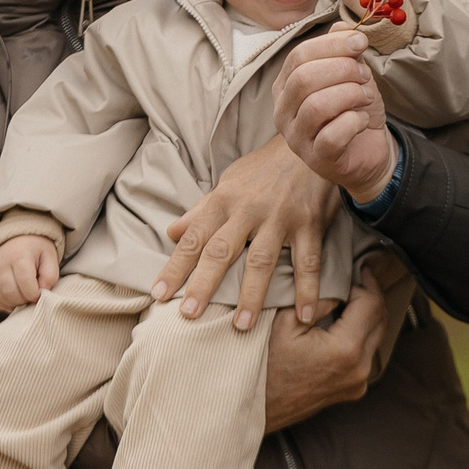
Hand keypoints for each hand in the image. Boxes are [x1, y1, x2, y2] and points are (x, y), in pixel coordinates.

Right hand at [0, 235, 59, 311]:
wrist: (17, 238)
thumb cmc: (36, 249)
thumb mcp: (49, 256)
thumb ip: (50, 274)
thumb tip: (43, 291)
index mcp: (20, 255)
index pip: (26, 283)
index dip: (35, 294)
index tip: (41, 292)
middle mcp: (2, 263)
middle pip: (10, 292)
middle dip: (24, 300)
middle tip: (32, 296)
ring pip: (0, 296)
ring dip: (14, 303)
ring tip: (24, 297)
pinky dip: (4, 303)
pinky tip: (14, 300)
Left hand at [156, 136, 340, 327]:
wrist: (310, 143)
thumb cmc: (265, 168)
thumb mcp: (229, 182)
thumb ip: (201, 210)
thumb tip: (171, 232)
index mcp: (224, 201)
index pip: (194, 239)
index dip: (175, 267)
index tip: (159, 293)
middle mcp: (248, 210)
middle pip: (221, 252)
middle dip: (203, 285)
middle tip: (188, 315)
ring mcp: (280, 218)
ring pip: (262, 261)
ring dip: (251, 295)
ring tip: (241, 325)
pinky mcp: (309, 223)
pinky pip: (308, 261)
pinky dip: (307, 290)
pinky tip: (303, 316)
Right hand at [261, 267, 386, 431]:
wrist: (253, 405)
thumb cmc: (263, 364)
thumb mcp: (285, 321)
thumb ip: (318, 299)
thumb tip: (339, 286)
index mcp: (346, 349)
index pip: (372, 304)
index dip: (367, 282)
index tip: (360, 269)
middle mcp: (359, 369)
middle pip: (380, 321)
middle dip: (370, 296)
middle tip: (359, 279)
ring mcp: (357, 383)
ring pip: (375, 338)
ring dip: (366, 316)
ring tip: (348, 299)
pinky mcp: (352, 390)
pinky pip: (365, 355)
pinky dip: (359, 336)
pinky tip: (342, 324)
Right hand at [274, 31, 395, 202]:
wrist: (369, 150)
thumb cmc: (354, 111)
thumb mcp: (351, 74)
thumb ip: (343, 51)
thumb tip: (342, 26)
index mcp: (286, 86)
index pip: (299, 56)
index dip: (332, 45)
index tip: (360, 43)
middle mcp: (282, 112)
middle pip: (303, 78)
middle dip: (342, 69)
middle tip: (364, 75)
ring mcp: (296, 138)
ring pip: (316, 105)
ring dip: (351, 94)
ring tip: (365, 97)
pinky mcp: (316, 159)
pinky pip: (332, 136)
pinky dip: (354, 122)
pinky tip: (362, 120)